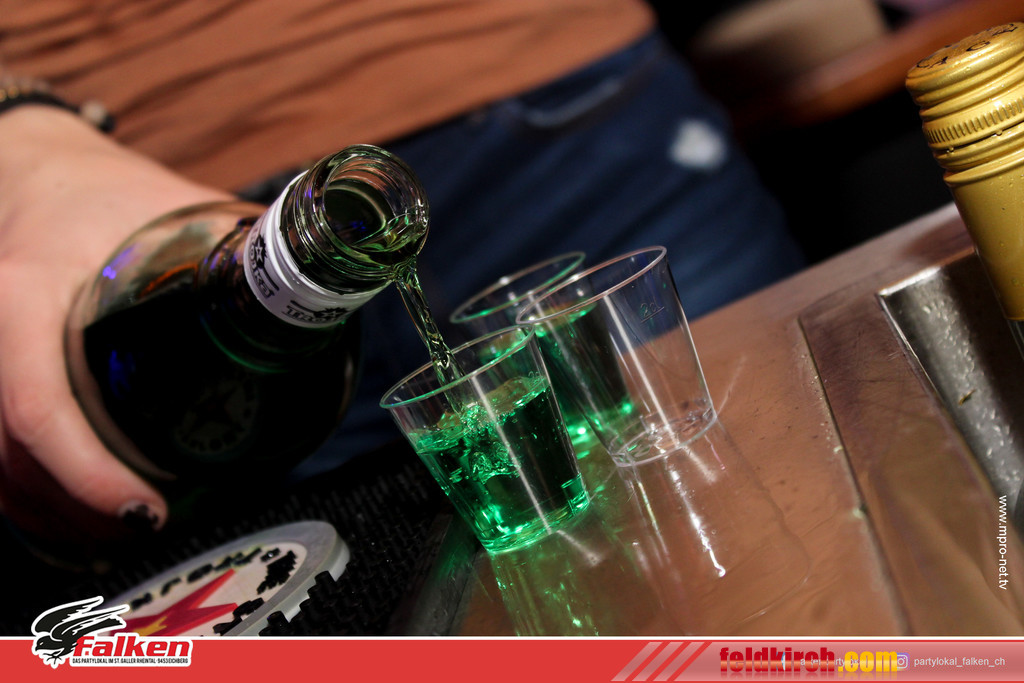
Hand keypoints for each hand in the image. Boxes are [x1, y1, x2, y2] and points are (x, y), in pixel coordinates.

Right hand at [0, 107, 231, 545]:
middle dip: (77, 511)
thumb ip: (243, 240)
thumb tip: (327, 271)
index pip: (36, 404)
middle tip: (152, 530)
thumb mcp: (174, 208)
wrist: (39, 176)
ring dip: (53, 516)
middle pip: (10, 455)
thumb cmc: (108, 195)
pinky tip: (77, 515)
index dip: (87, 473)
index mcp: (27, 292)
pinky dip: (31, 495)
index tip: (148, 510)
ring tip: (124, 533)